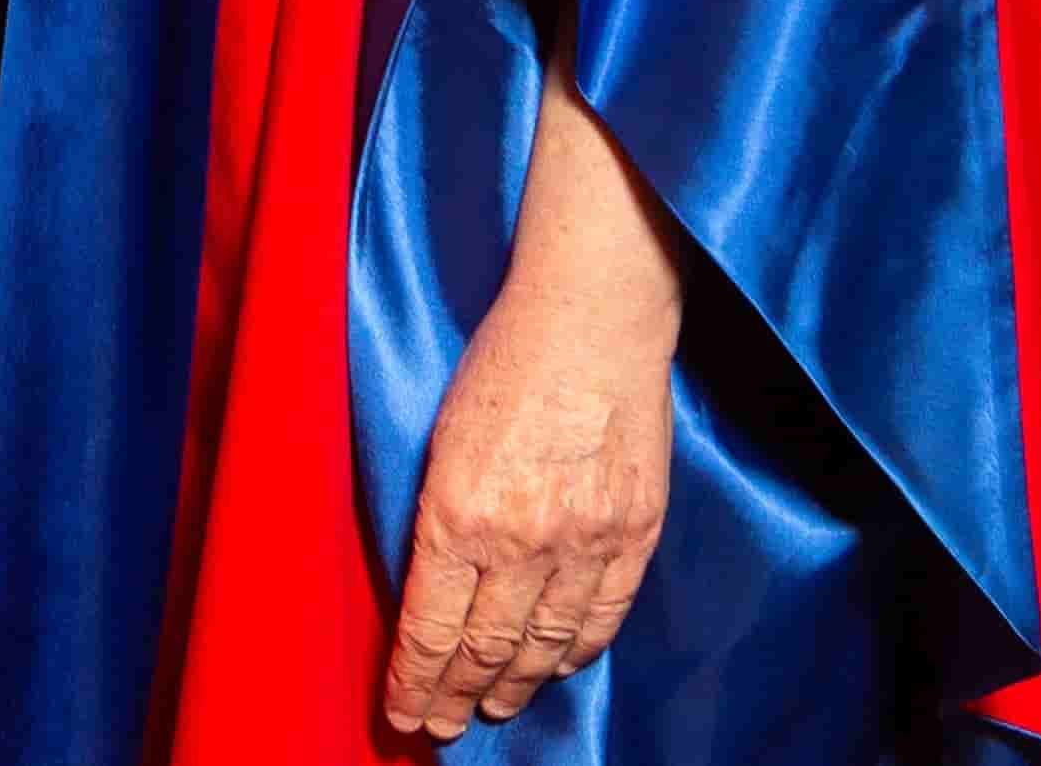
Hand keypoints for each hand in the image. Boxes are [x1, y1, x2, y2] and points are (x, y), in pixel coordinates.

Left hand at [382, 268, 675, 741]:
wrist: (592, 317)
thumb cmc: (504, 361)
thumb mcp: (440, 438)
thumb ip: (437, 517)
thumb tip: (432, 586)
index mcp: (457, 513)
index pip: (430, 629)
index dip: (415, 682)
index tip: (404, 713)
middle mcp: (521, 539)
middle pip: (485, 649)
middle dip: (456, 697)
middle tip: (443, 726)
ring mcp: (586, 540)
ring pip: (545, 644)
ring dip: (516, 686)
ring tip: (493, 708)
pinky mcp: (636, 532)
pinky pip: (604, 615)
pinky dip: (577, 650)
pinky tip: (557, 665)